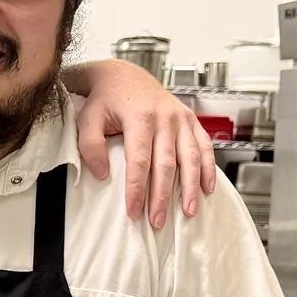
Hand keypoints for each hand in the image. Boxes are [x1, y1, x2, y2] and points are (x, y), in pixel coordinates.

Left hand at [73, 59, 216, 227]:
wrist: (124, 75)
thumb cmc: (105, 100)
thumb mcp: (88, 118)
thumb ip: (90, 145)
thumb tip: (103, 174)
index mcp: (139, 117)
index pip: (139, 161)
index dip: (137, 189)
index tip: (133, 211)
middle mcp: (164, 118)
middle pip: (166, 164)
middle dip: (162, 196)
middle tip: (157, 221)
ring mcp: (181, 118)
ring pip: (190, 158)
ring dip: (190, 187)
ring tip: (188, 212)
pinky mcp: (190, 119)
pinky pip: (204, 146)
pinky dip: (208, 168)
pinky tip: (207, 189)